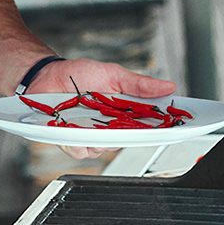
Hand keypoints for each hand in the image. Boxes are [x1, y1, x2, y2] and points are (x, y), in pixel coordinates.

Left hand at [27, 58, 176, 160]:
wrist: (47, 76)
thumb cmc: (79, 75)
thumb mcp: (113, 74)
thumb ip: (139, 84)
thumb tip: (168, 86)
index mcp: (124, 113)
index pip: (149, 126)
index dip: (163, 129)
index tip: (176, 127)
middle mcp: (110, 128)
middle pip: (128, 141)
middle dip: (129, 134)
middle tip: (124, 120)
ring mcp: (91, 136)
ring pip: (104, 149)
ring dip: (99, 136)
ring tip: (90, 117)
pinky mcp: (71, 141)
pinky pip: (80, 150)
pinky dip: (77, 140)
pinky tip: (72, 126)